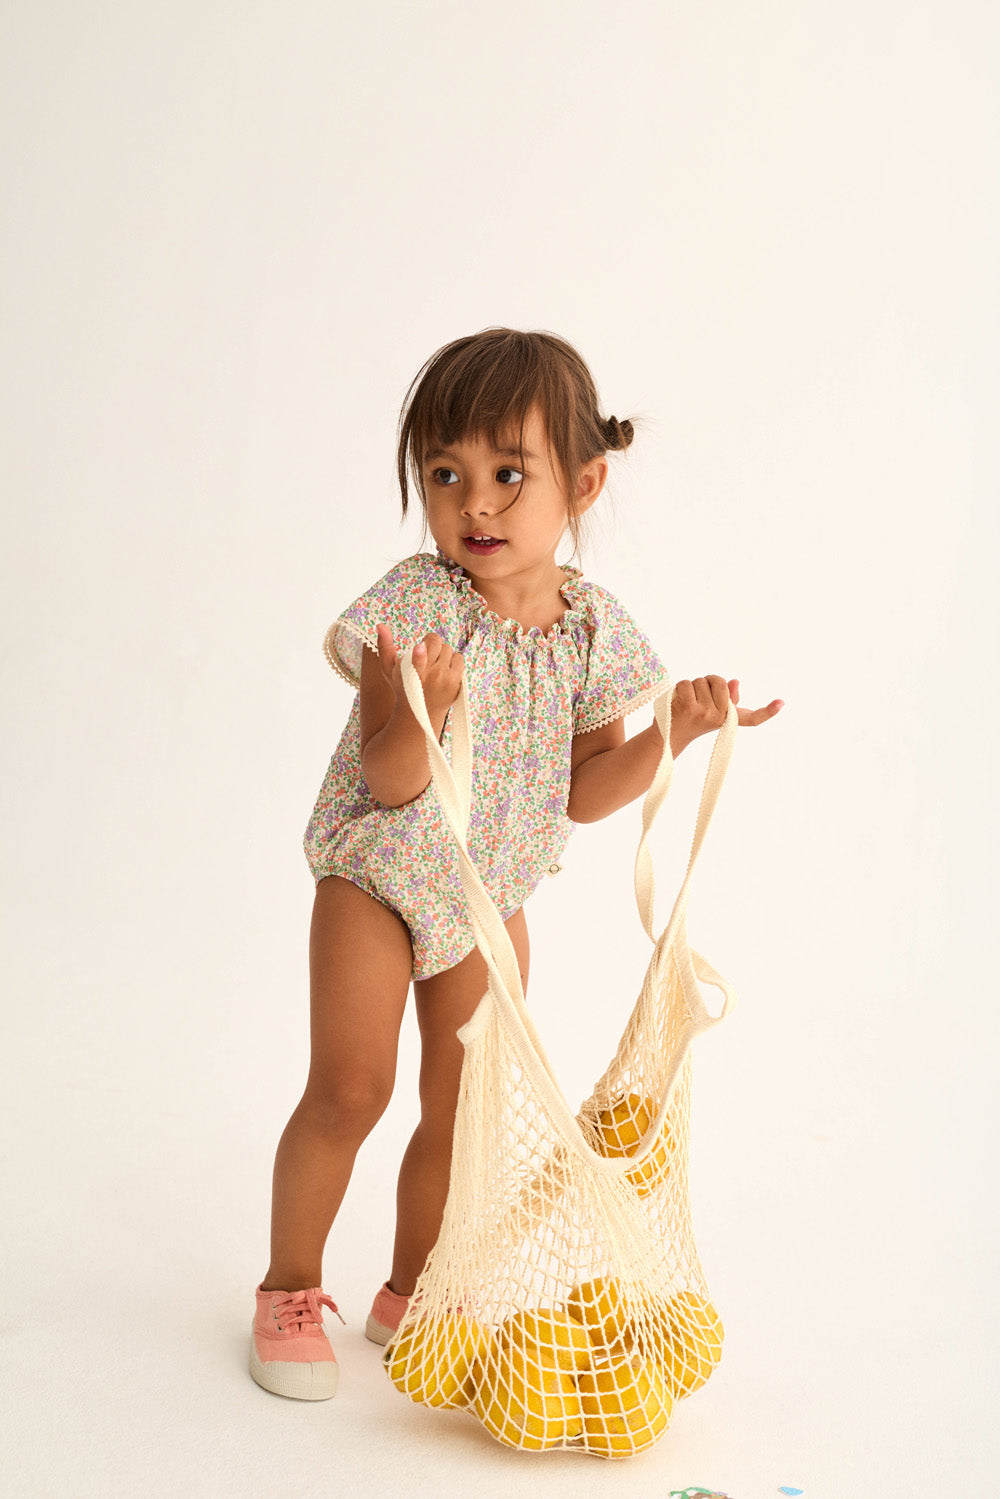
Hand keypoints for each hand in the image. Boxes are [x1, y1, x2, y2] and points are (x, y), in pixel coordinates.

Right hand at [375, 623, 464, 720]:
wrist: (421, 714)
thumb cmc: (402, 687)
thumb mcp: (388, 669)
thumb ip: (384, 646)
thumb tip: (380, 624)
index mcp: (410, 673)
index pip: (417, 661)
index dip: (419, 653)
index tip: (419, 648)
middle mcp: (429, 676)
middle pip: (435, 642)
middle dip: (430, 645)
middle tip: (425, 656)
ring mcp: (444, 680)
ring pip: (448, 648)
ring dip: (441, 653)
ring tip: (433, 665)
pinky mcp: (456, 683)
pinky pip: (459, 658)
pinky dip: (452, 660)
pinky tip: (443, 670)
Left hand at [666, 675, 783, 751]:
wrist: (667, 737)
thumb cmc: (689, 720)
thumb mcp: (710, 710)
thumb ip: (725, 697)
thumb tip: (734, 682)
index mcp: (727, 719)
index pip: (752, 718)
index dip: (768, 712)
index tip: (781, 702)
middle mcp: (720, 718)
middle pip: (719, 680)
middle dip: (707, 682)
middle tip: (697, 696)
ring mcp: (705, 713)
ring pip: (700, 681)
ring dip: (691, 686)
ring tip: (685, 702)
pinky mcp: (689, 708)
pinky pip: (687, 683)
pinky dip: (679, 688)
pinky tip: (677, 702)